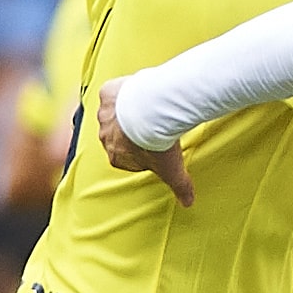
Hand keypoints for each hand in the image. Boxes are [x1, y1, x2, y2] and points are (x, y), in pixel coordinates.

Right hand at [96, 77, 193, 206]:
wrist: (152, 112)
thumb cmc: (158, 142)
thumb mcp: (172, 169)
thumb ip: (180, 187)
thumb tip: (188, 202)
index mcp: (116, 157)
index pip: (126, 157)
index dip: (142, 151)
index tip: (155, 145)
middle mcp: (105, 136)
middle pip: (119, 134)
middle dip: (134, 130)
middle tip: (154, 126)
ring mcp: (104, 115)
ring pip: (115, 112)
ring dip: (129, 110)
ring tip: (149, 107)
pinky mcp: (106, 94)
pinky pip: (112, 92)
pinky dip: (123, 90)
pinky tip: (138, 90)